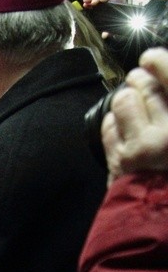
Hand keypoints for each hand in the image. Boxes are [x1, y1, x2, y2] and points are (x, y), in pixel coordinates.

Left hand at [102, 47, 167, 179]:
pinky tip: (122, 127)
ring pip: (124, 101)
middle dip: (138, 78)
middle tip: (139, 78)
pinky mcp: (120, 160)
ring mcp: (143, 148)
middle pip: (146, 87)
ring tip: (131, 103)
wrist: (163, 213)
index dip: (159, 62)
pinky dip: (113, 122)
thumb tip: (158, 77)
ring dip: (124, 98)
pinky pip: (109, 126)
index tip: (150, 57)